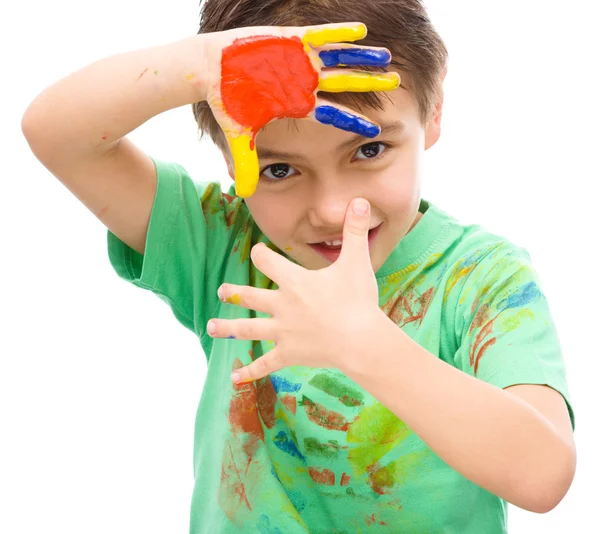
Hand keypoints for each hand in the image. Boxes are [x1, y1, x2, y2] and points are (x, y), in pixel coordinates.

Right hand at [202, 23, 399, 196]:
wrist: (209, 70)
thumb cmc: (226, 102)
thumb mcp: (238, 136)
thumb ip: (245, 163)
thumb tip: (244, 193)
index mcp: (298, 106)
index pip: (333, 116)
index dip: (354, 122)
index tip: (377, 129)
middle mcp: (305, 83)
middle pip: (345, 85)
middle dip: (369, 84)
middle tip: (395, 83)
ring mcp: (300, 60)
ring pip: (339, 58)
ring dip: (362, 57)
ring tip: (386, 56)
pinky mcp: (290, 40)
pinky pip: (320, 35)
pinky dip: (340, 33)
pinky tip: (362, 31)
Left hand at [207, 198, 381, 383]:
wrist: (360, 339)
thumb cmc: (358, 300)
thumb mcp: (356, 261)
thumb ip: (354, 231)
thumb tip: (360, 200)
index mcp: (294, 281)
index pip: (267, 260)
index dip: (261, 253)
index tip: (258, 252)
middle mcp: (282, 305)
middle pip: (251, 296)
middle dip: (235, 292)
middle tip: (221, 290)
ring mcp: (282, 331)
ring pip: (249, 329)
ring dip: (228, 328)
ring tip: (211, 327)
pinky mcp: (288, 354)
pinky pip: (265, 364)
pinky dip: (250, 372)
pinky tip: (234, 379)